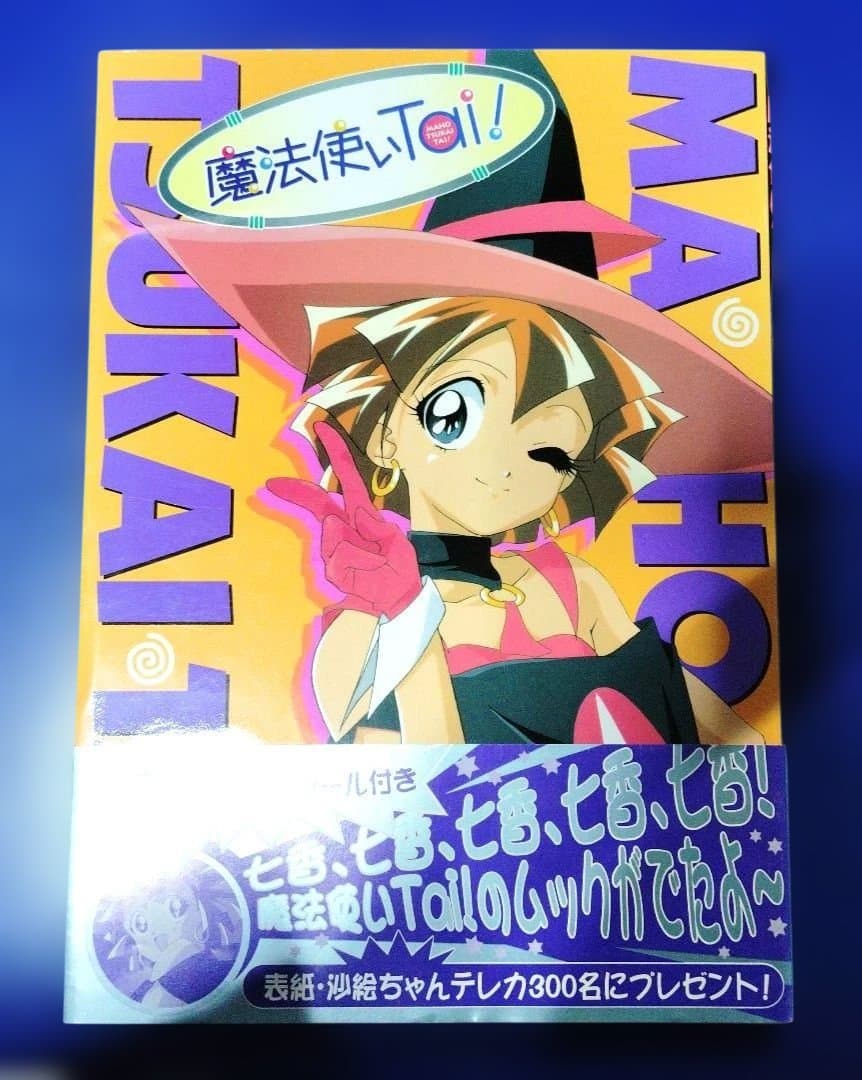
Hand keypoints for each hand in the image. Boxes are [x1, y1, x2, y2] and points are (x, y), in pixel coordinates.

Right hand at [266, 422, 421, 618]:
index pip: (347, 477)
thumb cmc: (398, 570)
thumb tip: (333, 523)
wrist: (397, 603)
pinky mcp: (328, 569)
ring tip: (374, 572)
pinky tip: (361, 585)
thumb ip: (370, 532)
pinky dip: (351, 576)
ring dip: (355, 561)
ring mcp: (333, 547)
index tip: (321, 427)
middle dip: (295, 493)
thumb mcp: (395, 547)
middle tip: (269, 484)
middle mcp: (344, 526)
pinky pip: (335, 567)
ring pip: (331, 545)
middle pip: (316, 503)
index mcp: (362, 513)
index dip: (336, 451)